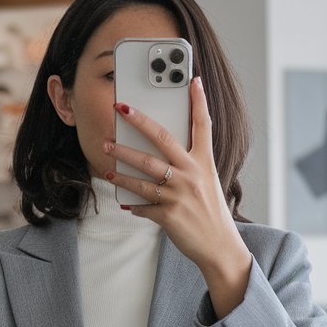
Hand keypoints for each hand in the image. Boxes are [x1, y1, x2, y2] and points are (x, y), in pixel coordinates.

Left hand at [104, 77, 251, 316]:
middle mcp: (192, 174)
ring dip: (121, 164)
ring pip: (143, 173)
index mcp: (204, 163)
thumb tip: (163, 155)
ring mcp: (179, 194)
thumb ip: (189, 165)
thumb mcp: (207, 183)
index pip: (203, 125)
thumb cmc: (211, 213)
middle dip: (138, 121)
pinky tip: (123, 201)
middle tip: (120, 108)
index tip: (194, 79)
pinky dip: (132, 202)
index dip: (199, 101)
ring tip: (106, 154)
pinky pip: (142, 204)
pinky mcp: (169, 215)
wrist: (220, 247)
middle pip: (161, 139)